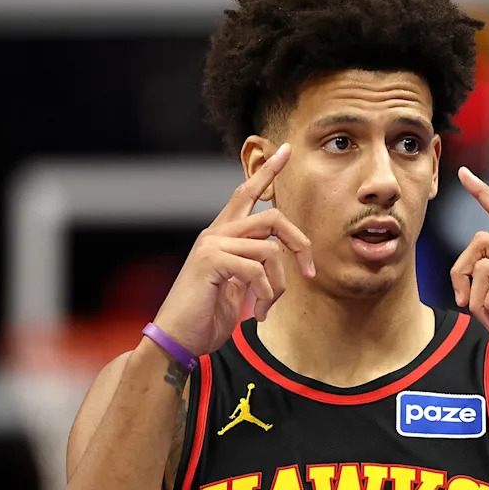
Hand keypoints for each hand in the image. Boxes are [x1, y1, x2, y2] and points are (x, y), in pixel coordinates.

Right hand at [151, 143, 315, 355]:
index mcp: (222, 236)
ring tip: (268, 307)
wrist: (178, 339)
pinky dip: (266, 294)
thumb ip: (253, 266)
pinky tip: (258, 312)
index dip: (268, 171)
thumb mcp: (237, 287)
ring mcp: (211, 245)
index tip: (285, 150)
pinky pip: (257, 269)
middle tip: (310, 272)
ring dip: (279, 284)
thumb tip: (277, 258)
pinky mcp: (211, 261)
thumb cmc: (207, 316)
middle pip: (273, 218)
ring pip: (270, 248)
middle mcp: (216, 234)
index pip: (246, 193)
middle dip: (299, 244)